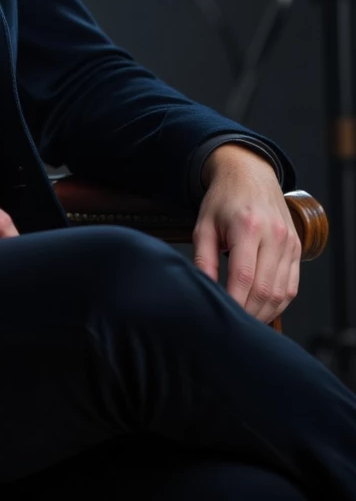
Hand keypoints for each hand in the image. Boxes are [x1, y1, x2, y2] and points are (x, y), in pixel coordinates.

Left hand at [191, 144, 300, 323]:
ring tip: (245, 321)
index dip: (234, 302)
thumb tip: (204, 290)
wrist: (250, 174)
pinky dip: (278, 303)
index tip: (221, 317)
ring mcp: (290, 243)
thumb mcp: (203, 225)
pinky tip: (262, 310)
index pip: (244, 276)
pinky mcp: (297, 249)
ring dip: (264, 313)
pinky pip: (292, 286)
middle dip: (248, 313)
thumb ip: (203, 259)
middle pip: (265, 289)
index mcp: (248, 227)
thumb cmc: (223, 200)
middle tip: (231, 325)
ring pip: (282, 292)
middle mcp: (274, 235)